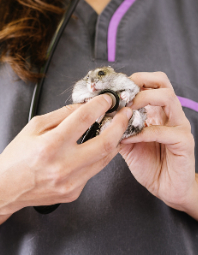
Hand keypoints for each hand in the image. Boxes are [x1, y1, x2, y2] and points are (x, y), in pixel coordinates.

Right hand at [0, 94, 131, 220]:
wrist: (7, 188)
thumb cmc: (18, 156)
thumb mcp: (35, 127)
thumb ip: (62, 114)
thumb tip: (85, 106)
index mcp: (50, 145)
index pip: (84, 119)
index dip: (100, 105)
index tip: (108, 100)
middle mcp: (63, 165)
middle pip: (105, 142)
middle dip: (120, 125)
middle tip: (125, 114)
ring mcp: (71, 182)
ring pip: (105, 158)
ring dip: (115, 141)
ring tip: (117, 129)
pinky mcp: (75, 192)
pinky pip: (94, 170)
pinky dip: (100, 156)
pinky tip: (99, 147)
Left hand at [120, 72, 197, 218]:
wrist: (166, 188)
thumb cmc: (148, 164)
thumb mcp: (128, 143)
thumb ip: (119, 129)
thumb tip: (101, 116)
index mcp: (158, 111)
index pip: (151, 83)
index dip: (132, 80)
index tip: (113, 89)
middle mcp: (171, 114)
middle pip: (162, 82)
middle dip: (139, 82)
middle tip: (122, 94)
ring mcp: (179, 126)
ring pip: (167, 98)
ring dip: (143, 100)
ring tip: (126, 111)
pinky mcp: (184, 142)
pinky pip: (164, 131)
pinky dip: (143, 133)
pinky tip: (129, 139)